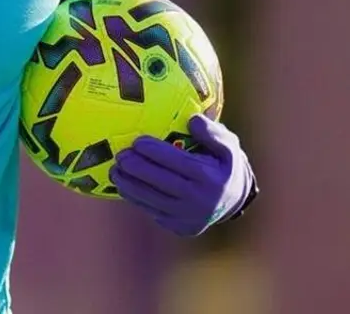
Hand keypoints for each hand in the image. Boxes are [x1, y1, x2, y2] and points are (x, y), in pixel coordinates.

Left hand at [110, 114, 257, 236]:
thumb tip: (192, 120)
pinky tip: (124, 186)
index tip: (138, 141)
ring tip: (115, 171)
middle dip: (137, 169)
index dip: (156, 152)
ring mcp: (189, 217)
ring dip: (130, 186)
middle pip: (161, 183)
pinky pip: (153, 211)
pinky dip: (137, 199)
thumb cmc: (225, 164)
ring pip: (153, 200)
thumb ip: (213, 132)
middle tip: (120, 156)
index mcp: (211, 178)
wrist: (234, 200)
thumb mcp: (229, 145)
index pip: (178, 163)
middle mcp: (200, 200)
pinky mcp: (181, 227)